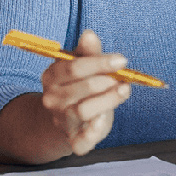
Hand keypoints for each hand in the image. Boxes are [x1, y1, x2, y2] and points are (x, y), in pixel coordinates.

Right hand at [39, 30, 132, 155]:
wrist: (65, 118)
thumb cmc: (78, 86)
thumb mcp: (82, 65)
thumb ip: (88, 52)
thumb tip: (89, 34)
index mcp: (52, 76)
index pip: (74, 67)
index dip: (100, 63)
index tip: (122, 61)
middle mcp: (52, 98)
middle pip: (83, 88)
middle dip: (108, 81)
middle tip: (122, 79)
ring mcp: (61, 120)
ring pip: (85, 110)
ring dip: (109, 100)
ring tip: (123, 91)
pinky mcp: (72, 139)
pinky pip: (81, 140)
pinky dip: (93, 133)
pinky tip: (102, 121)